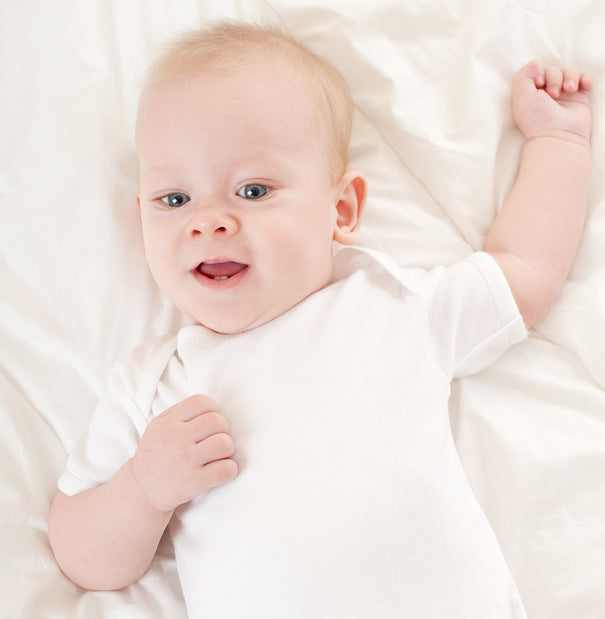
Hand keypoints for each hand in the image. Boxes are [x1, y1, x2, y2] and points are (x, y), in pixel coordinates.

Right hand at [131, 395, 237, 511]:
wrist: (141, 490)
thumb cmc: (156, 455)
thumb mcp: (157, 427)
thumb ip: (178, 412)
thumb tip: (206, 405)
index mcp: (169, 424)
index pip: (199, 402)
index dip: (212, 409)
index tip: (211, 421)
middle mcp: (177, 440)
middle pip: (216, 421)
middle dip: (223, 429)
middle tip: (216, 439)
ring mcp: (185, 461)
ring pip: (224, 444)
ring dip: (227, 449)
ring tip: (219, 455)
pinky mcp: (194, 482)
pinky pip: (225, 470)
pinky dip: (230, 470)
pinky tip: (221, 470)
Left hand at [512, 60, 591, 144]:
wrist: (560, 136)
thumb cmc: (538, 120)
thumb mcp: (522, 98)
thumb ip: (523, 77)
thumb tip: (534, 62)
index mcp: (530, 94)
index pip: (536, 71)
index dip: (539, 73)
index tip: (539, 85)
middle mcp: (546, 94)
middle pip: (553, 69)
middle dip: (554, 77)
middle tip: (553, 95)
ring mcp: (564, 95)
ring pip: (569, 71)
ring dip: (570, 77)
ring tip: (570, 91)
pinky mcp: (579, 97)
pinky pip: (584, 78)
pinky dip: (585, 79)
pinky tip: (584, 86)